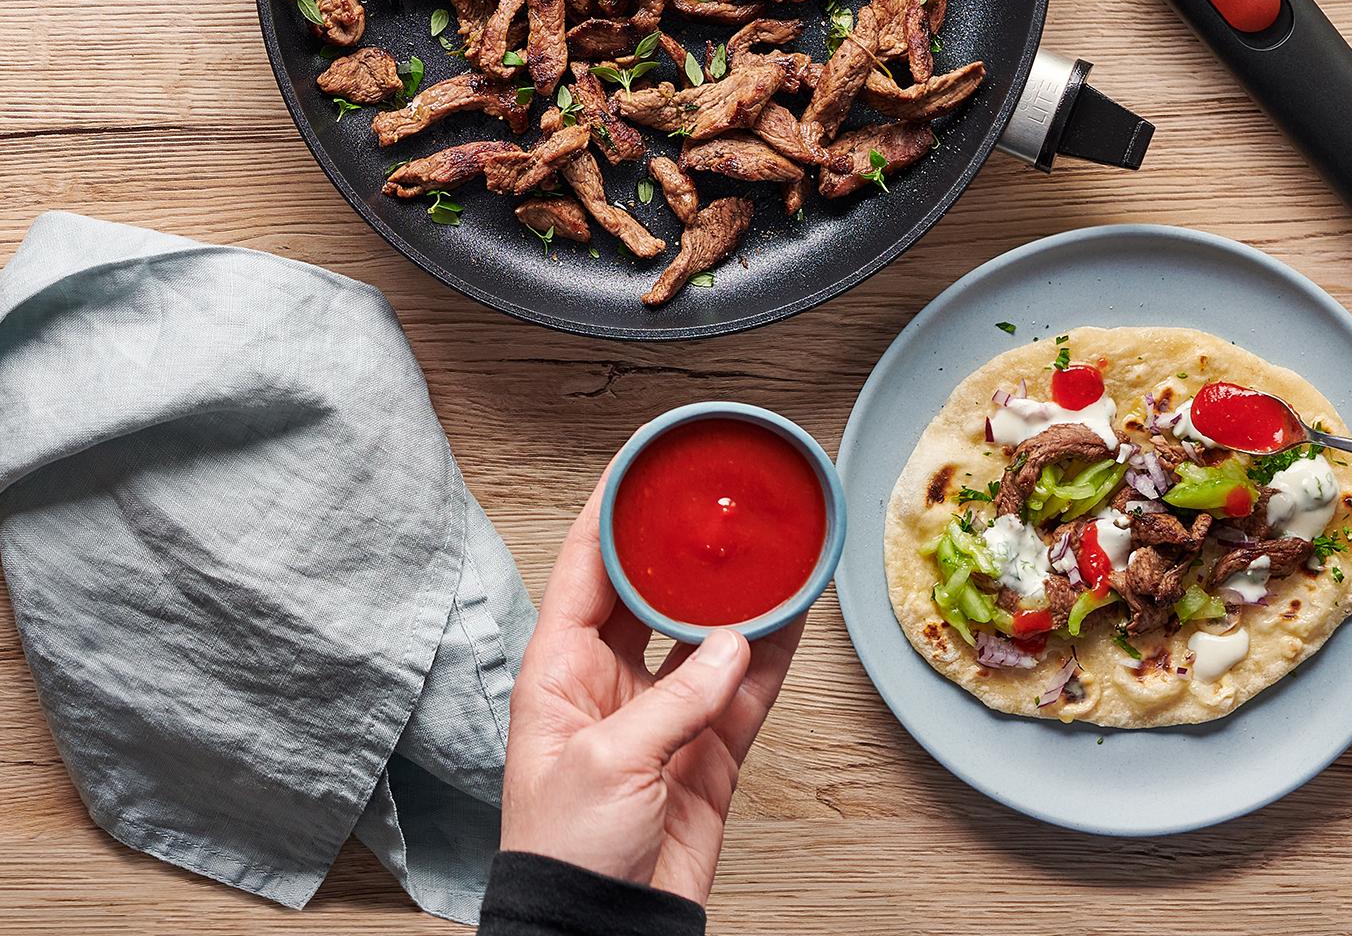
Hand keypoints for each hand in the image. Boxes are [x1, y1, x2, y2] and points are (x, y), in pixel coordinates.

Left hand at [500, 469, 799, 900]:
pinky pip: (744, 689)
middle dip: (683, 548)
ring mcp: (660, 715)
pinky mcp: (704, 752)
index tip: (642, 462)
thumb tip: (730, 647)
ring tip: (771, 550)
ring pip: (706, 636)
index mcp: (557, 669)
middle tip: (719, 502)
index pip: (583, 565)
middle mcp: (606, 681)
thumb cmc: (566, 852)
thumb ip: (674, 699)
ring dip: (738, 598)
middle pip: (649, 592)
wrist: (600, 930)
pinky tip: (794, 616)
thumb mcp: (610, 762)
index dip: (611, 510)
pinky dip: (773, 656)